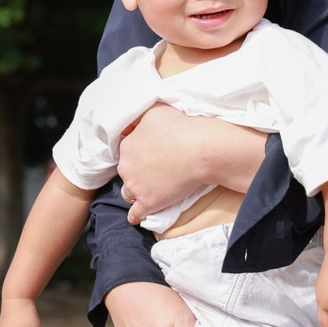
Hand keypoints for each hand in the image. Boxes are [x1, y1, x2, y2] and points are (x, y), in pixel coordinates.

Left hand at [116, 105, 210, 224]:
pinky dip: (137, 215)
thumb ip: (141, 116)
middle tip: (157, 168)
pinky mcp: (148, 203)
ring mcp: (136, 186)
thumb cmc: (182, 126)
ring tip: (152, 188)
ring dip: (138, 190)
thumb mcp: (156, 111)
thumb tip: (134, 119)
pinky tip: (140, 215)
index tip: (152, 152)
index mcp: (127, 146)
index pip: (127, 151)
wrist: (201, 150)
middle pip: (127, 171)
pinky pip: (135, 214)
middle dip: (138, 170)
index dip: (139, 152)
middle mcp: (126, 167)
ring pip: (129, 192)